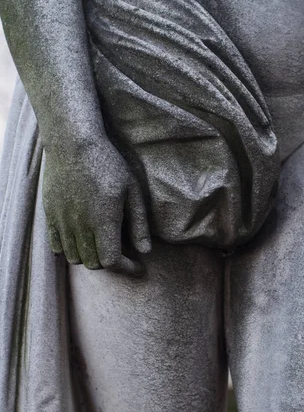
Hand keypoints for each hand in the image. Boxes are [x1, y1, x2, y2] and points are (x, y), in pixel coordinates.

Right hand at [42, 136, 150, 275]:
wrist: (72, 143)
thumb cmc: (108, 164)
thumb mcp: (132, 191)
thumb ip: (138, 224)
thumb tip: (146, 251)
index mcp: (103, 221)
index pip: (112, 261)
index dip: (126, 267)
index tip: (137, 265)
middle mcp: (80, 226)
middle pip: (94, 263)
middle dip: (110, 263)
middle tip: (122, 252)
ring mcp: (62, 222)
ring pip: (75, 258)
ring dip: (90, 258)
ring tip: (102, 246)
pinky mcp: (50, 215)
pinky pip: (56, 247)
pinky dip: (69, 251)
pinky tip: (81, 241)